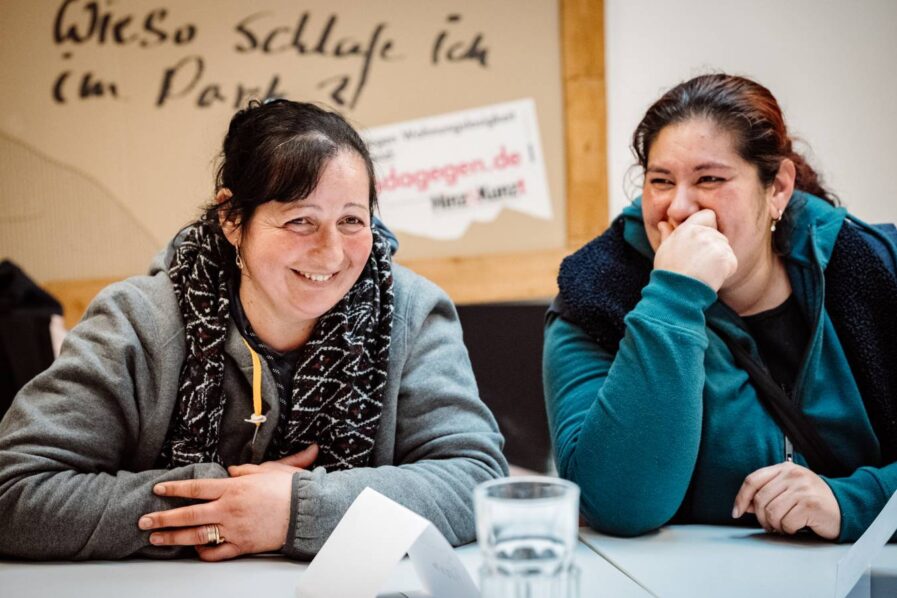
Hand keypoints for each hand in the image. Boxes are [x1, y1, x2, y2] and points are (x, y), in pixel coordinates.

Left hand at [138, 444, 317, 560]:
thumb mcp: (268, 470)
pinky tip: (194, 551)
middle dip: (162, 518)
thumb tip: (232, 471)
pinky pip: (217, 553)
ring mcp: (233, 530)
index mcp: (233, 488)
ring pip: (196, 536)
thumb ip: (246, 470)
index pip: (195, 488)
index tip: (158, 490)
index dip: (174, 489)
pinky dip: (203, 553)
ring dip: (173, 538)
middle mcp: (228, 509)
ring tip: (156, 538)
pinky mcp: (242, 546)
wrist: (306, 510)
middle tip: (144, 520)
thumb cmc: (290, 488)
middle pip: (188, 514)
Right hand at [653, 209, 737, 291]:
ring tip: (703, 272)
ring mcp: (715, 244)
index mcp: (687, 228)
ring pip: (726, 249)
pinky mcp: (725, 257)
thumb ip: (667, 234)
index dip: (709, 225)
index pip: (709, 215)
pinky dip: (725, 272)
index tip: (702, 241)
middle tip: (699, 264)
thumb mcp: (664, 250)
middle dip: (713, 248)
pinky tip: (711, 278)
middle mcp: (702, 233)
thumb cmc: (668, 272)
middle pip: (719, 235)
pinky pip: (731, 262)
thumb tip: (663, 223)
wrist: (677, 292)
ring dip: (719, 260)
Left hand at [731, 462, 840, 539]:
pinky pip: (787, 522)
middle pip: (760, 499)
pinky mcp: (811, 504)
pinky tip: (797, 527)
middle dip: (761, 517)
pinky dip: (789, 529)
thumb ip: (767, 493)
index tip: (736, 512)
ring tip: (785, 525)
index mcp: (784, 468)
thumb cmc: (813, 500)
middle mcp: (793, 475)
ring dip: (775, 525)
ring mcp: (802, 488)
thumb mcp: (789, 490)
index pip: (753, 480)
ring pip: (772, 512)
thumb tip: (744, 506)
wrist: (845, 507)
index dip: (741, 497)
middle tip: (770, 525)